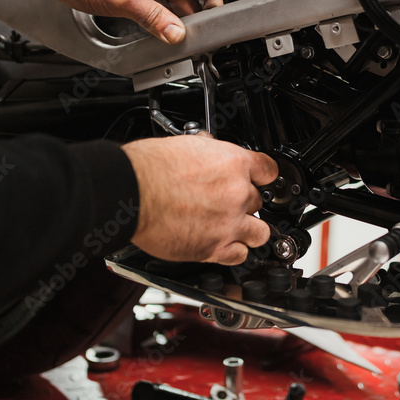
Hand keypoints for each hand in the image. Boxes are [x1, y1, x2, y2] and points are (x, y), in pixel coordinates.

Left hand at [19, 0, 221, 44]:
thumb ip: (155, 19)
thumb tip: (177, 33)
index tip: (215, 15)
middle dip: (196, 12)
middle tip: (197, 33)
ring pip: (176, 0)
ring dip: (177, 18)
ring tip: (178, 35)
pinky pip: (160, 4)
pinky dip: (163, 18)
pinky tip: (162, 31)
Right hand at [122, 135, 277, 264]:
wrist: (130, 191)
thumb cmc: (148, 168)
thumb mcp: (188, 145)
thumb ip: (211, 153)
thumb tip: (213, 152)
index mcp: (234, 163)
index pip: (269, 170)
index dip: (263, 177)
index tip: (260, 181)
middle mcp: (237, 193)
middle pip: (259, 202)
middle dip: (245, 203)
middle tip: (227, 203)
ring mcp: (228, 223)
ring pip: (260, 232)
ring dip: (248, 230)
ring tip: (233, 227)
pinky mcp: (213, 248)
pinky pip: (240, 255)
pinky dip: (233, 251)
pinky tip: (223, 244)